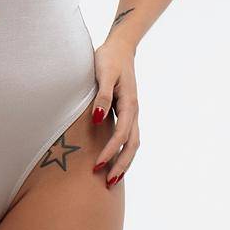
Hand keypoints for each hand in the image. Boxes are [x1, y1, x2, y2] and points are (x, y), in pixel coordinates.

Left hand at [90, 39, 140, 186]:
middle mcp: (133, 112)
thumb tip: (97, 119)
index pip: (121, 136)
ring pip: (133, 144)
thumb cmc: (108, 58)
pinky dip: (123, 152)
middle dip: (121, 165)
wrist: (120, 47)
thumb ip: (102, 96)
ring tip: (111, 179)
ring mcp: (132, 113)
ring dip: (124, 162)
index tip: (96, 166)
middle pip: (132, 146)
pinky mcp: (126, 112)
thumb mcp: (103, 74)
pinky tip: (113, 160)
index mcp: (129, 104)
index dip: (110, 152)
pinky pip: (128, 137)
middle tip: (107, 183)